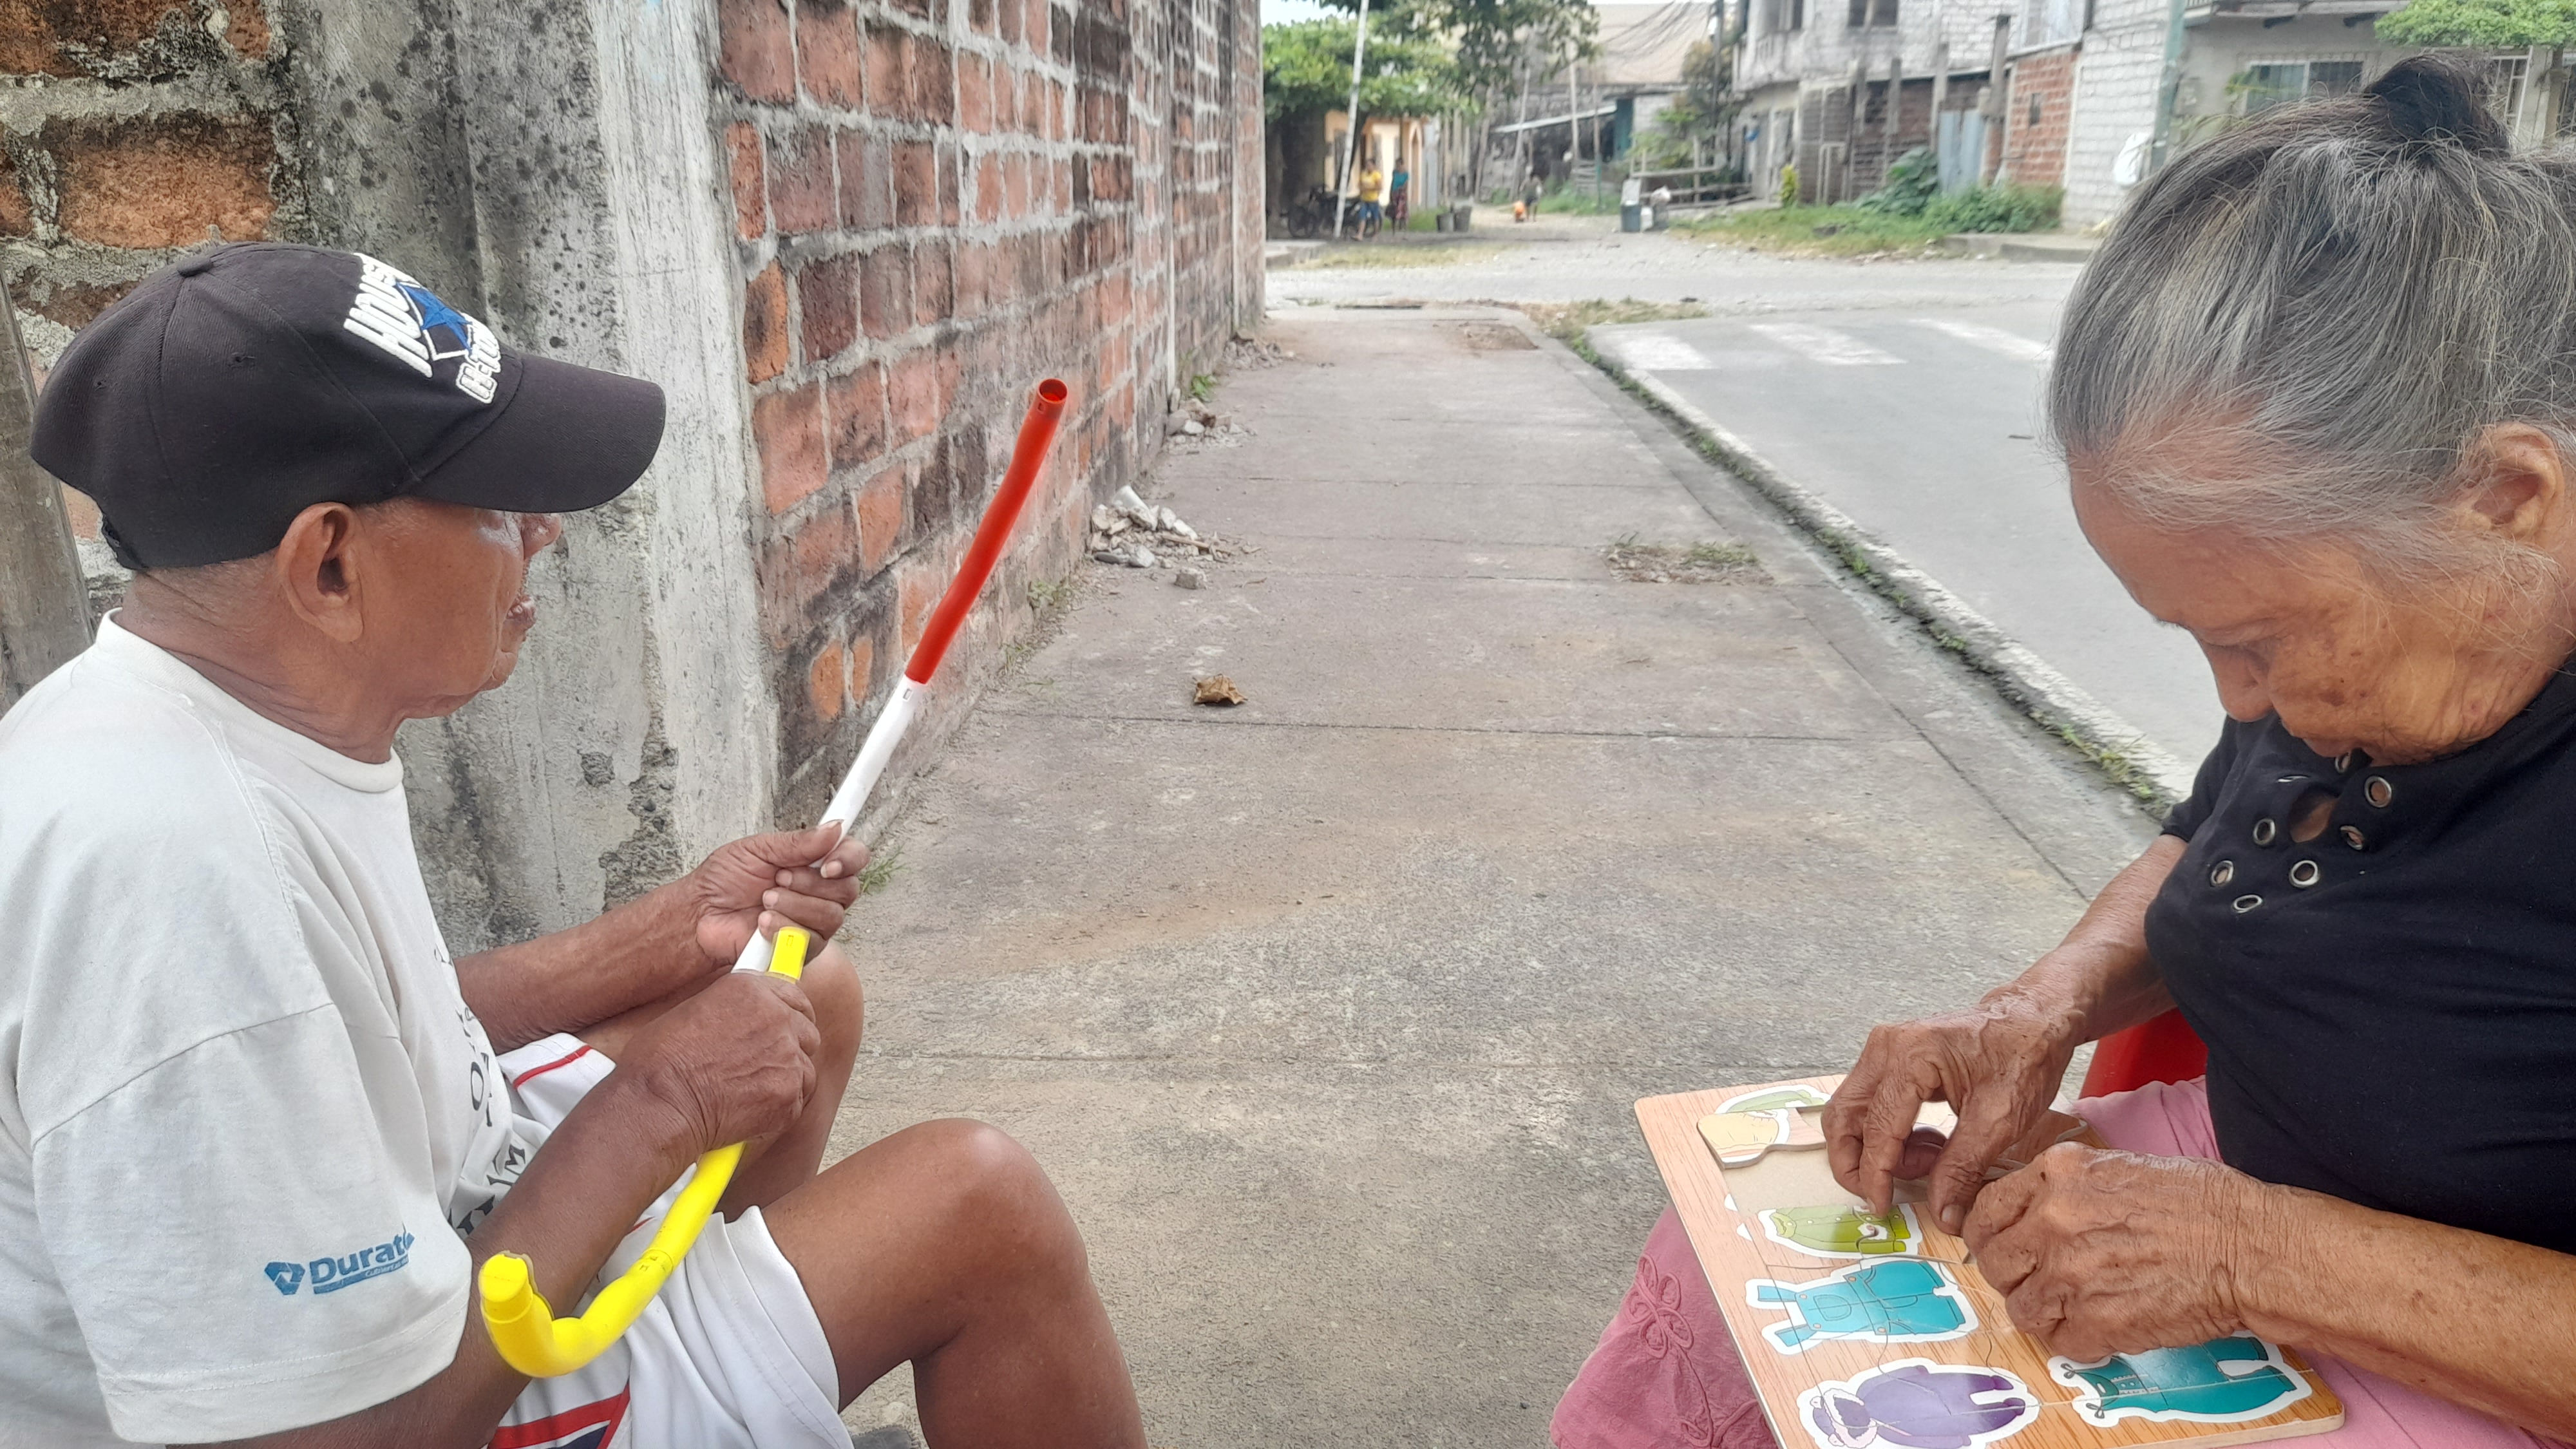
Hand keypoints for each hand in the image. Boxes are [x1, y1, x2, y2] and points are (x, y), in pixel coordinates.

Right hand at [622, 970, 820, 1155]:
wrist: (658, 1104)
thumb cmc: (659, 1062)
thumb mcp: (694, 1011)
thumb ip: (734, 1010)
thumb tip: (747, 1021)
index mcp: (752, 990)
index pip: (794, 997)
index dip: (791, 1014)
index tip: (787, 1027)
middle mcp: (777, 1018)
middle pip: (807, 1033)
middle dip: (791, 1050)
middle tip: (766, 1067)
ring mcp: (787, 1057)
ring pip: (805, 1071)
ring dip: (784, 1082)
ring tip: (749, 1095)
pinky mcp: (789, 1094)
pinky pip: (796, 1103)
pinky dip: (777, 1111)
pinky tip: (747, 1114)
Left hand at [683, 823, 869, 964]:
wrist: (700, 914)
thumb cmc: (724, 880)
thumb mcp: (758, 849)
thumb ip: (798, 842)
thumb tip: (835, 828)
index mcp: (815, 864)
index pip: (855, 857)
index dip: (849, 859)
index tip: (828, 863)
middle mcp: (822, 893)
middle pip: (847, 889)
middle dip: (810, 883)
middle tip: (777, 879)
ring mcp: (814, 923)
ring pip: (831, 916)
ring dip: (794, 905)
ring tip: (764, 901)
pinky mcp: (802, 950)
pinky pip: (811, 941)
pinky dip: (784, 929)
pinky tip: (762, 924)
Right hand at [1824, 978, 2087, 1232]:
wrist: (2034, 1020)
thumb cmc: (2023, 1058)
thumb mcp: (1999, 1121)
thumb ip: (1962, 1169)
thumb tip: (1943, 1215)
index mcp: (1910, 1057)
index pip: (1876, 1128)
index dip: (1875, 1174)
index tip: (1881, 1206)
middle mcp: (1886, 1047)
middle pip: (1843, 1115)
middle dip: (1855, 1162)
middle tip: (1882, 1193)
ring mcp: (1884, 1049)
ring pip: (1851, 1111)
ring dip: (1874, 1149)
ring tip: (1925, 1165)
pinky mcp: (1891, 1057)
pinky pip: (1870, 1102)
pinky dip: (1886, 1133)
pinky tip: (1926, 1146)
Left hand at [1964, 1142, 2257, 1361]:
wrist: (2250, 1246)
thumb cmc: (2201, 1203)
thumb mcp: (2120, 1166)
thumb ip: (2067, 1187)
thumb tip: (2034, 1211)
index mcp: (2057, 1175)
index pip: (1986, 1209)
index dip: (1989, 1235)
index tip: (1999, 1247)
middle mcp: (2052, 1220)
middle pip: (1994, 1262)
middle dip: (2012, 1276)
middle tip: (2039, 1281)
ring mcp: (2070, 1273)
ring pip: (2020, 1308)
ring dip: (2044, 1312)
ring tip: (2076, 1307)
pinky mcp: (2096, 1321)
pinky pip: (2061, 1341)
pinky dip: (2078, 1340)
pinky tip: (2105, 1325)